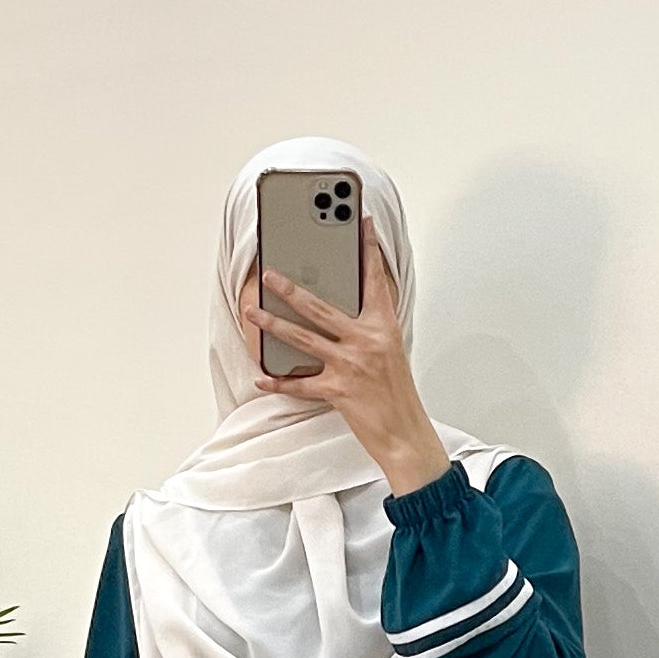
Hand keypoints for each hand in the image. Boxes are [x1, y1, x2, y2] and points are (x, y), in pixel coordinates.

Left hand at [249, 218, 452, 495]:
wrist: (406, 434)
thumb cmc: (397, 395)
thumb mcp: (390, 352)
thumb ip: (368, 329)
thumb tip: (339, 314)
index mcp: (383, 327)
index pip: (375, 281)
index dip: (368, 250)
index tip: (361, 224)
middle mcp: (366, 341)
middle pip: (321, 307)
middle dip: (291, 288)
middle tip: (269, 274)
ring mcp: (350, 365)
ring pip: (303, 338)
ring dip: (273, 324)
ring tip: (252, 313)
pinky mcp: (338, 391)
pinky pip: (301, 384)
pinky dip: (280, 382)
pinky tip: (262, 376)